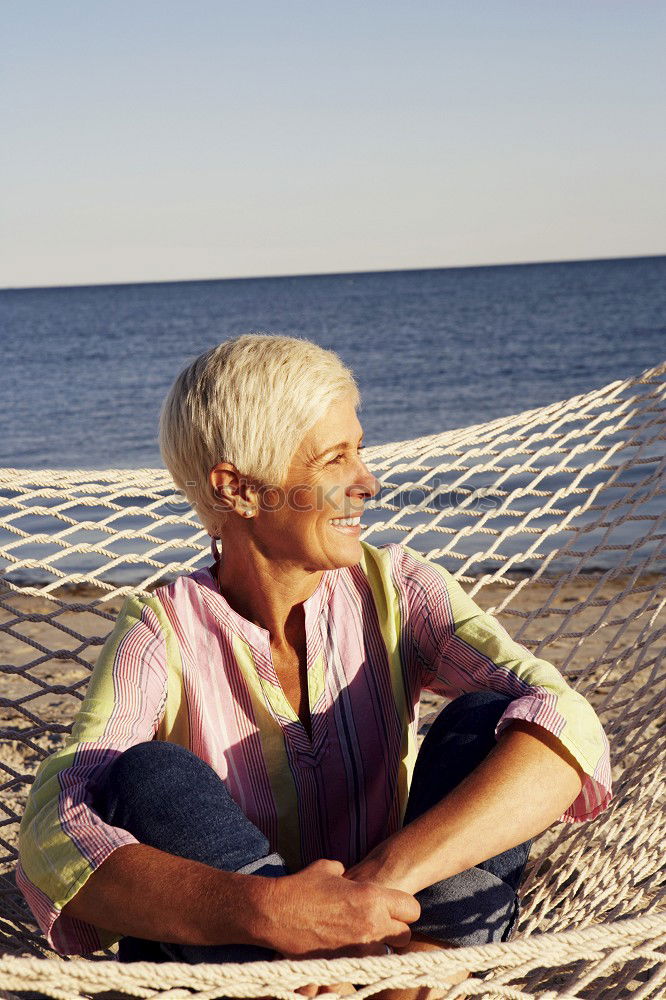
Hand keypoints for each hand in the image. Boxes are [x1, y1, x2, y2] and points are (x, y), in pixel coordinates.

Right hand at [261, 859, 418, 957]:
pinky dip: (356, 961)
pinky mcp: (345, 966)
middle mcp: (372, 925)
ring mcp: (359, 950)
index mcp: (372, 898)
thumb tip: (345, 874)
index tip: (393, 909)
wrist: (275, 913)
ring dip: (376, 948)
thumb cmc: (301, 887)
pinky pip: (363, 968)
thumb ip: (345, 872)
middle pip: (405, 937)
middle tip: (378, 926)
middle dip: (395, 931)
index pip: (412, 909)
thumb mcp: (327, 869)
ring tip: (358, 939)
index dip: (404, 909)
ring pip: (385, 954)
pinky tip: (343, 951)